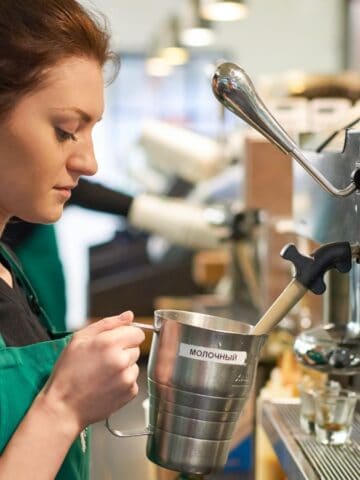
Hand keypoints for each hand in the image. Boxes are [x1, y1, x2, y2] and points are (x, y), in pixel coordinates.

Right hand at [40, 311, 144, 432]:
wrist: (63, 407)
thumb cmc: (68, 372)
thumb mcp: (79, 339)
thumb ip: (108, 323)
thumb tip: (129, 315)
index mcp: (109, 343)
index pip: (137, 332)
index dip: (126, 335)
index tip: (114, 342)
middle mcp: (121, 360)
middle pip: (136, 347)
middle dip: (123, 350)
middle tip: (103, 360)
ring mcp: (127, 378)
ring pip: (135, 364)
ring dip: (124, 366)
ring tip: (103, 373)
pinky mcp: (130, 392)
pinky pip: (133, 380)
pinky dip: (123, 381)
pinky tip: (106, 385)